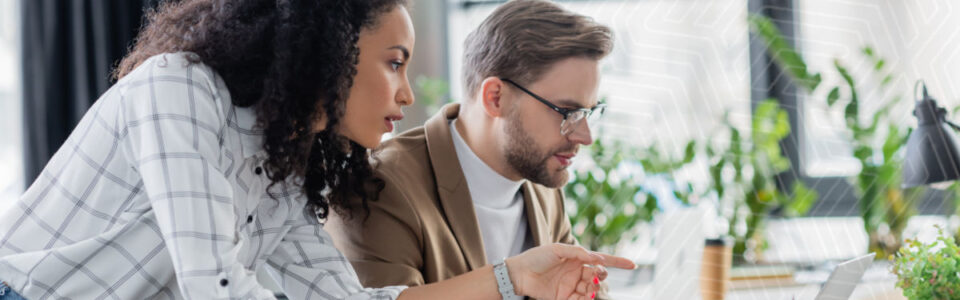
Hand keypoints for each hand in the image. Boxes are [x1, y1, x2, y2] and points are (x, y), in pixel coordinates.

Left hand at [505, 243, 635, 299]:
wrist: (519, 273)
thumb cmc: (537, 257)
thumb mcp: (557, 250)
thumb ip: (578, 253)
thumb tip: (598, 258)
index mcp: (578, 258)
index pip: (602, 260)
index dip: (618, 262)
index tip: (633, 265)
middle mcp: (577, 272)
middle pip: (598, 276)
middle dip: (600, 277)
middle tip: (593, 276)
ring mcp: (572, 285)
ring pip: (591, 290)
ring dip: (593, 290)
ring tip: (587, 288)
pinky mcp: (564, 298)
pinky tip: (584, 296)